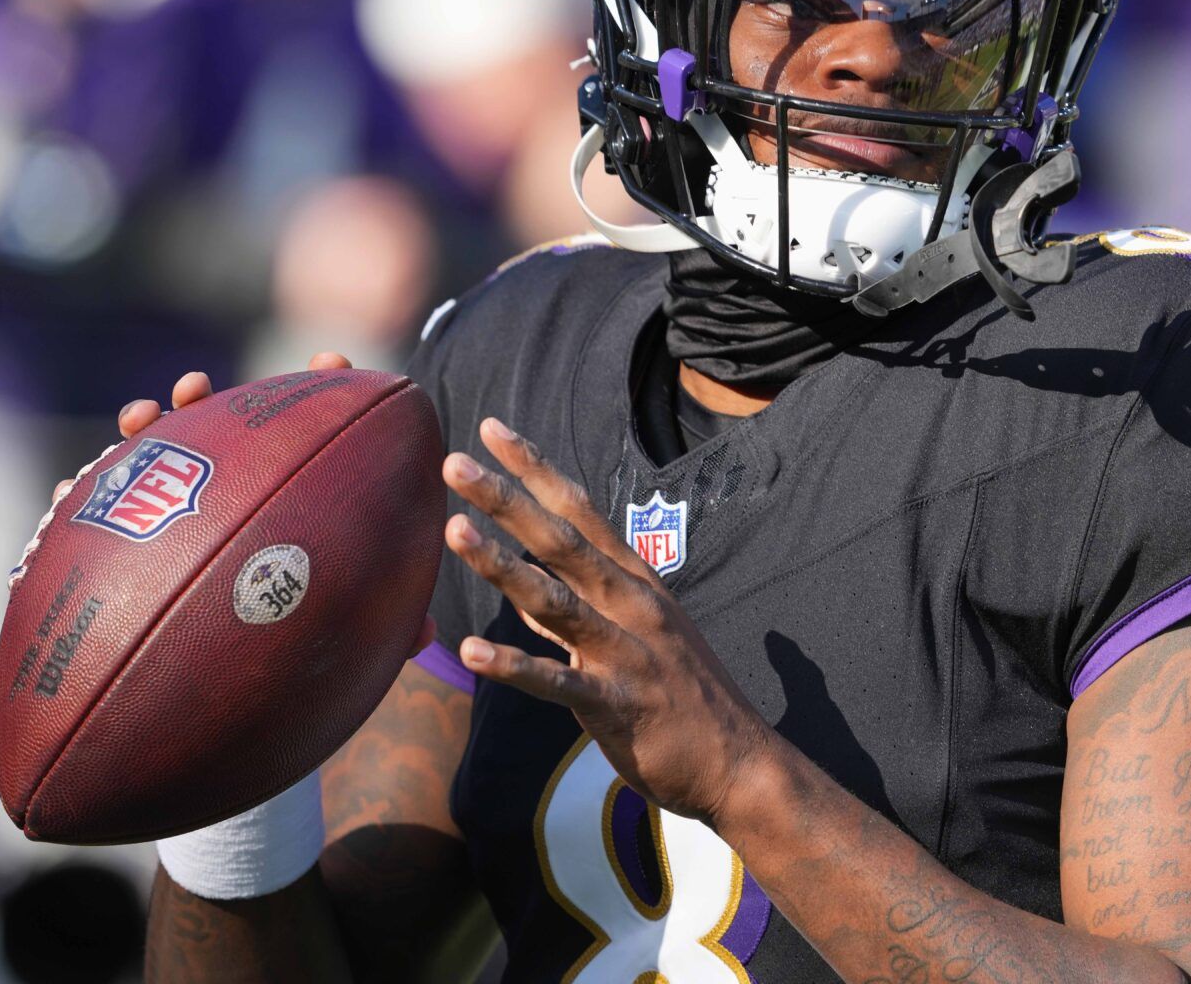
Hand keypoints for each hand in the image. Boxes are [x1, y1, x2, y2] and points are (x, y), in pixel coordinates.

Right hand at [43, 353, 435, 658]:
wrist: (219, 688)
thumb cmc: (292, 644)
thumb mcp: (337, 630)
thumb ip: (379, 622)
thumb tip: (427, 632)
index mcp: (294, 498)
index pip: (314, 431)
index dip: (323, 389)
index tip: (330, 364)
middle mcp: (237, 491)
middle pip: (230, 431)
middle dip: (215, 399)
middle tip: (203, 386)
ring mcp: (181, 510)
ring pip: (162, 455)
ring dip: (148, 426)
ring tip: (139, 417)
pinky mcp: (130, 540)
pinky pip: (99, 510)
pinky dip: (82, 492)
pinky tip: (69, 491)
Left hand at [443, 417, 773, 824]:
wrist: (737, 762)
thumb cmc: (682, 697)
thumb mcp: (635, 636)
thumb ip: (571, 609)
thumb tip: (518, 585)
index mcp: (635, 581)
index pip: (578, 511)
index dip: (535, 468)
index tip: (493, 429)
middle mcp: (631, 605)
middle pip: (560, 541)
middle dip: (507, 499)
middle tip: (455, 462)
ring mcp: (626, 653)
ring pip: (555, 600)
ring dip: (502, 565)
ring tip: (453, 531)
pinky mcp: (617, 705)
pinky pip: (558, 682)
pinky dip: (514, 666)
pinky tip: (471, 651)